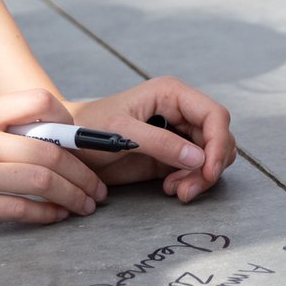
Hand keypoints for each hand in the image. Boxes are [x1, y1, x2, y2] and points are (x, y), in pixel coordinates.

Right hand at [0, 90, 108, 236]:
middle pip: (50, 147)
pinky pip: (16, 209)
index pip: (38, 101)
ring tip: (86, 207)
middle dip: (84, 172)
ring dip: (73, 194)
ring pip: (40, 177)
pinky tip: (57, 218)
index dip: (70, 124)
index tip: (84, 147)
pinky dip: (45, 214)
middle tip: (99, 189)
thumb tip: (39, 141)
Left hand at [72, 77, 236, 202]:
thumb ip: (160, 143)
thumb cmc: (87, 130)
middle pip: (218, 138)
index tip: (208, 171)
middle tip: (186, 190)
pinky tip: (171, 188)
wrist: (66, 147)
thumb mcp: (121, 134)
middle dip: (209, 166)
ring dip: (201, 177)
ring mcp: (179, 133)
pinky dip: (191, 181)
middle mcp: (181, 111)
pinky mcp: (173, 154)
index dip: (218, 143)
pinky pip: (197, 169)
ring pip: (211, 156)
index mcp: (171, 94)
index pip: (214, 115)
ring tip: (176, 191)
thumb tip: (199, 158)